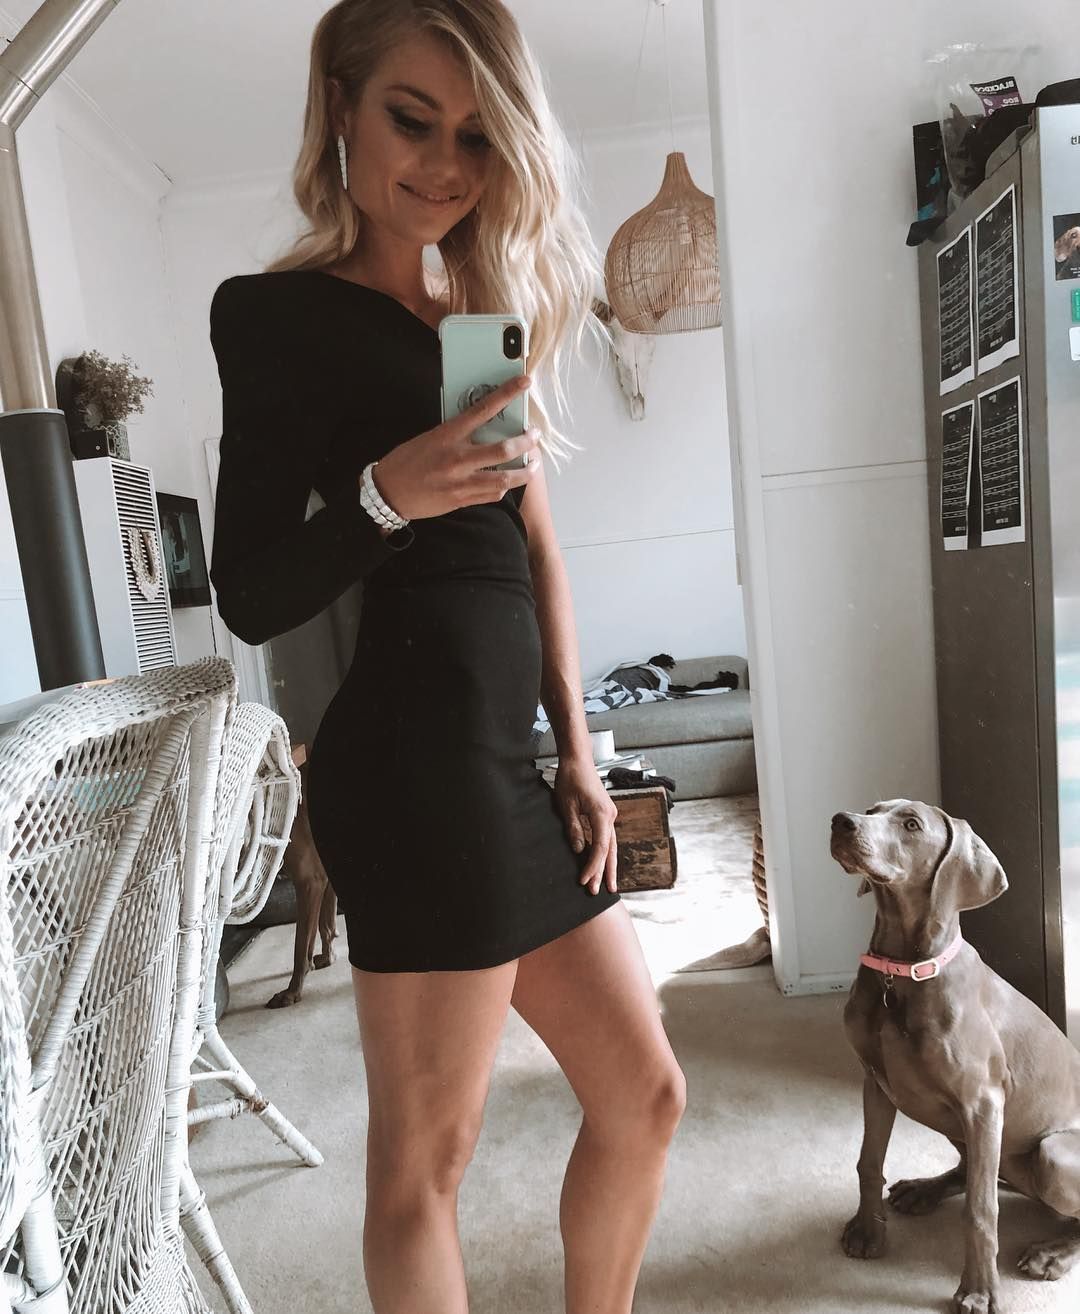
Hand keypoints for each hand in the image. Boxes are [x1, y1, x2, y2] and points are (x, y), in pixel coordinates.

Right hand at [370, 375, 539, 520]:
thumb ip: (455, 433)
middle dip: (526, 442)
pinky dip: (504, 487)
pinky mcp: (462, 500)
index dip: (507, 394)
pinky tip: (508, 482)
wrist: (388, 493)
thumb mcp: (429, 437)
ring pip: (505, 478)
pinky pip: (493, 495)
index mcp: (448, 435)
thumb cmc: (406, 461)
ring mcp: (462, 482)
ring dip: (525, 471)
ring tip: (533, 464)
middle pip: (504, 449)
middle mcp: (458, 458)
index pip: (483, 409)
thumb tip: (480, 425)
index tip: (524, 382)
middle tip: (534, 436)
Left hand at [553, 756, 618, 894]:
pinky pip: (607, 838)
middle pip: (610, 850)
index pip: (600, 846)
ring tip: (607, 885)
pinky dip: (605, 853)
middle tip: (599, 892)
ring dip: (607, 865)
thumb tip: (578, 850)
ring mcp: (609, 815)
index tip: (584, 880)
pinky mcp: (604, 814)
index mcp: (601, 813)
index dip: (592, 866)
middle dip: (604, 872)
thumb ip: (573, 828)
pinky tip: (603, 865)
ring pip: (611, 845)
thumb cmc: (570, 778)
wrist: (578, 759)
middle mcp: (609, 816)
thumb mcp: (566, 805)